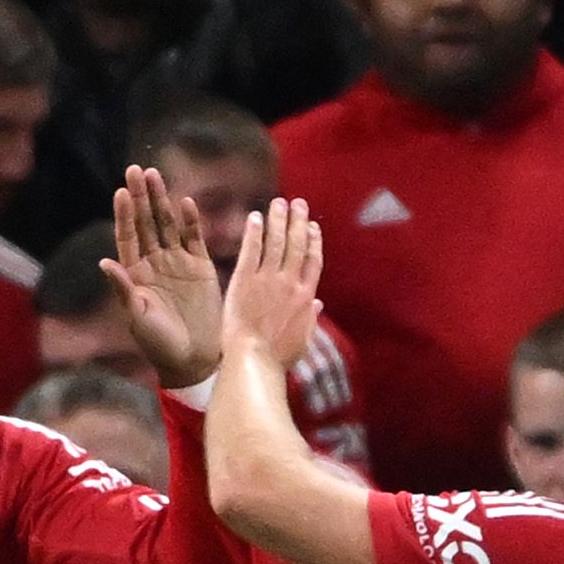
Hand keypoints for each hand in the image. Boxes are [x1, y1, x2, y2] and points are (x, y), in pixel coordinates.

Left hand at [103, 164, 221, 387]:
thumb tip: (105, 261)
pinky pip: (194, 238)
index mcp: (135, 273)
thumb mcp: (137, 317)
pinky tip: (185, 203)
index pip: (127, 237)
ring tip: (155, 175)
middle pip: (146, 223)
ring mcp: (177, 262)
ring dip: (162, 201)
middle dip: (141, 197)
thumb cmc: (158, 343)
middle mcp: (154, 263)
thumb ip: (123, 289)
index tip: (121, 192)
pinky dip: (190, 221)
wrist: (191, 358)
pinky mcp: (199, 267)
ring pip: (168, 224)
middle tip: (135, 170)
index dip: (125, 215)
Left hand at [219, 197, 324, 373]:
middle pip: (297, 244)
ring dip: (278, 220)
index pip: (313, 260)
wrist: (254, 361)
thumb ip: (310, 318)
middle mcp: (290, 283)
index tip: (313, 226)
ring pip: (276, 242)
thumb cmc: (277, 357)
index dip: (314, 240)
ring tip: (279, 202)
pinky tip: (254, 217)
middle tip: (298, 203)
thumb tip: (318, 304)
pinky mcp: (245, 281)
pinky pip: (251, 251)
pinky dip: (254, 233)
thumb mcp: (302, 339)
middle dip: (298, 221)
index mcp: (306, 297)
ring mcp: (267, 280)